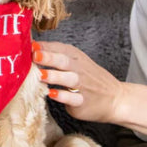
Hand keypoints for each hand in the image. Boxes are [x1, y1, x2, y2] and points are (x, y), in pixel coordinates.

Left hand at [32, 41, 146, 134]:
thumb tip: (31, 46)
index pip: (60, 48)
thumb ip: (56, 54)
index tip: (30, 44)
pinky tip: (52, 94)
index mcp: (76, 57)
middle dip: (49, 57)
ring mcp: (82, 86)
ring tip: (40, 75)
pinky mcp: (83, 102)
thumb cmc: (90, 78)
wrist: (116, 98)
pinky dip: (63, 96)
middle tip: (34, 55)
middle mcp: (79, 69)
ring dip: (53, 76)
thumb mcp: (77, 61)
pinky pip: (73, 98)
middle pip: (64, 61)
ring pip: (68, 79)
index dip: (45, 46)